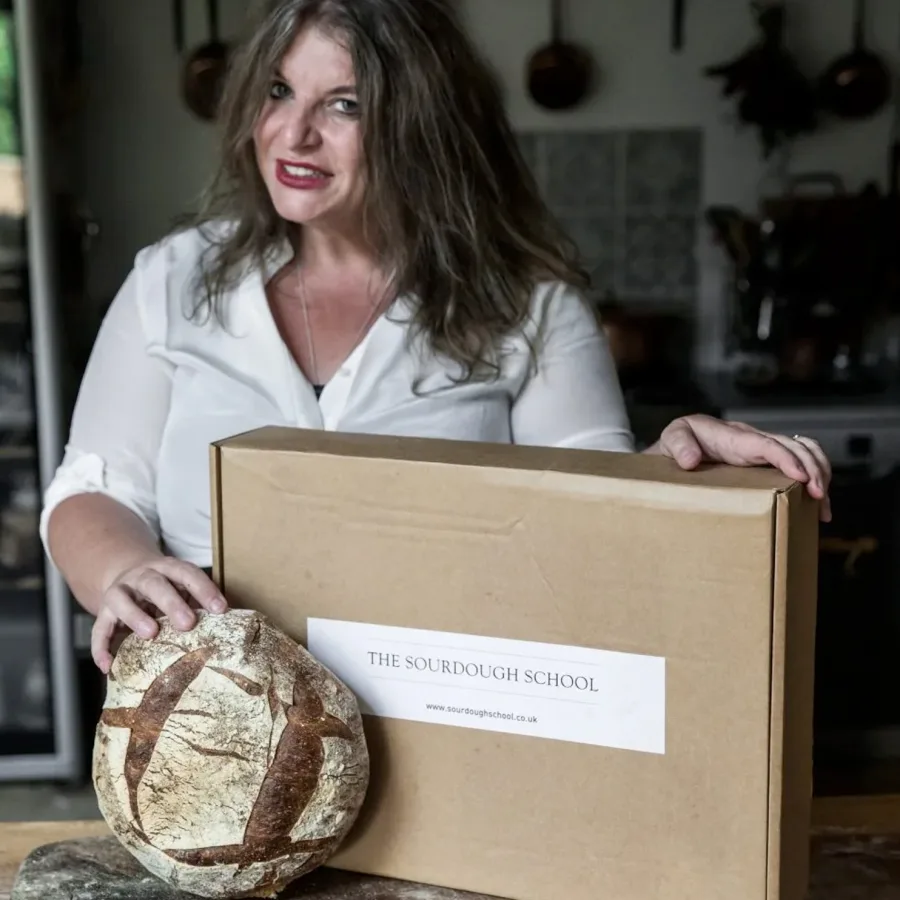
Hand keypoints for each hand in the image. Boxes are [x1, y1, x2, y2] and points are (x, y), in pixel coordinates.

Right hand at [92, 557, 227, 672]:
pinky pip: (99, 629)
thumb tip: (227, 626)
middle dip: (171, 603)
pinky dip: (100, 647)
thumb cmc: (167, 588)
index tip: (221, 609)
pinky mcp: (103, 612)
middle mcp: (141, 576)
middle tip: (188, 623)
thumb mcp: (182, 587)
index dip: (204, 589)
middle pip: (154, 584)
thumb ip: (198, 603)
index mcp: (167, 568)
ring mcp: (120, 592)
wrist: (128, 574)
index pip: (187, 573)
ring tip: (151, 634)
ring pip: (121, 599)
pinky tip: (108, 666)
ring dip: (135, 616)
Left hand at [654, 414, 831, 521]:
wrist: (678, 445)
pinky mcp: (765, 462)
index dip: (787, 458)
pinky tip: (815, 506)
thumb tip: (691, 461)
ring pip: (804, 453)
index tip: (802, 478)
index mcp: (735, 436)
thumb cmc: (678, 441)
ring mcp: (763, 450)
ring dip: (821, 474)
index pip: (768, 444)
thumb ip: (679, 445)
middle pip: (795, 447)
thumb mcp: (672, 438)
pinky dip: (812, 480)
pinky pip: (796, 465)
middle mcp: (755, 440)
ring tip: (823, 505)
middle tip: (819, 497)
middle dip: (813, 469)